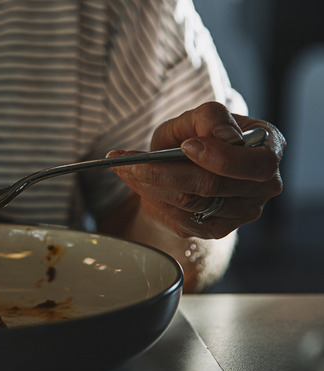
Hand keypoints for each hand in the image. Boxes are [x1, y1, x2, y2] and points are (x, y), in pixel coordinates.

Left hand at [108, 101, 284, 238]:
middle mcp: (263, 185)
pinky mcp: (217, 229)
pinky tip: (135, 181)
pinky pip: (181, 217)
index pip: (255, 163)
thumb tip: (224, 137)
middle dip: (167, 173)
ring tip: (122, 167)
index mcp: (270, 149)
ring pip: (191, 202)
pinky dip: (152, 198)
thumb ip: (210, 118)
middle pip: (214, 186)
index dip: (220, 157)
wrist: (183, 166)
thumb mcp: (198, 117)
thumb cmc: (197, 136)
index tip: (186, 146)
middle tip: (133, 162)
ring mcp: (242, 212)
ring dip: (150, 184)